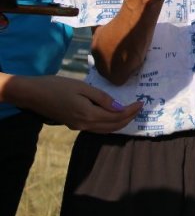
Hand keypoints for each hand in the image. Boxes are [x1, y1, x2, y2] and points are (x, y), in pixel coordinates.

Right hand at [7, 74, 141, 131]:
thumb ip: (102, 98)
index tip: (141, 103)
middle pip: (113, 126)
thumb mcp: (82, 87)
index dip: (131, 111)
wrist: (32, 94)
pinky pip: (97, 128)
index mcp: (88, 114)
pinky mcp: (73, 125)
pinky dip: (109, 125)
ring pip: (105, 130)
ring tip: (131, 113)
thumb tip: (118, 107)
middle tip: (139, 108)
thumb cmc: (57, 86)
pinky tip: (113, 117)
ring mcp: (78, 126)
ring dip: (120, 123)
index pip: (116, 117)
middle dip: (129, 118)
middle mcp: (84, 124)